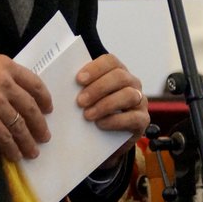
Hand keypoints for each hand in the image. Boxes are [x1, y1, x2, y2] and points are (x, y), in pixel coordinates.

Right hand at [0, 53, 52, 161]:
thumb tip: (8, 89)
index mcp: (5, 66)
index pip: (33, 82)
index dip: (43, 98)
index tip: (47, 109)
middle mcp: (5, 83)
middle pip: (30, 107)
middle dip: (39, 124)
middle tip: (44, 136)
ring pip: (20, 125)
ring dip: (28, 141)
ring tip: (32, 151)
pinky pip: (5, 137)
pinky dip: (12, 148)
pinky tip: (15, 155)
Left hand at [75, 53, 149, 168]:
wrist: (105, 140)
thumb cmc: (93, 112)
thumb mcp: (87, 98)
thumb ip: (80, 88)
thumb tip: (60, 83)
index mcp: (117, 71)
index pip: (110, 61)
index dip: (95, 69)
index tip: (78, 80)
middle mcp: (132, 83)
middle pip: (119, 76)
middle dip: (98, 88)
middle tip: (80, 101)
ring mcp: (140, 100)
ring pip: (128, 95)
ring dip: (105, 104)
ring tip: (87, 115)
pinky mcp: (142, 120)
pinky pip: (133, 117)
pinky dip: (115, 120)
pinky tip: (100, 124)